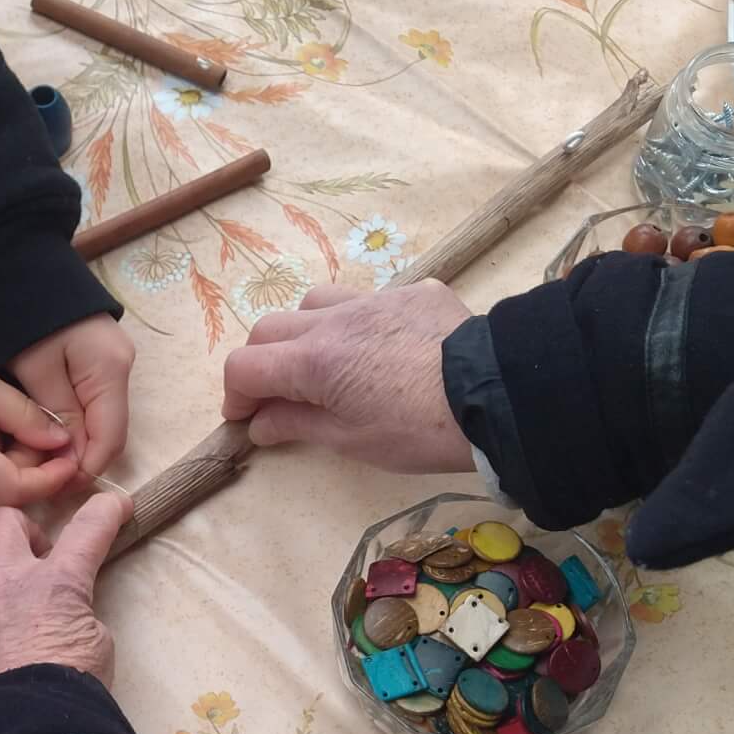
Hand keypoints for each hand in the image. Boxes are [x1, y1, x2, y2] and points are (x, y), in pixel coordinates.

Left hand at [0, 495, 127, 708]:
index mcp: (58, 582)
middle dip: (19, 531)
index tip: (113, 505)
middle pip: (3, 521)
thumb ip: (78, 618)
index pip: (89, 529)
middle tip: (31, 559)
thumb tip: (63, 617)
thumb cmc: (70, 693)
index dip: (105, 510)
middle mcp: (6, 579)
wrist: (23, 733)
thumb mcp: (98, 648)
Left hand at [9, 317, 135, 478]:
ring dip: (71, 445)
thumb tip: (73, 460)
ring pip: (97, 422)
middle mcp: (120, 368)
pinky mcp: (95, 362)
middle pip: (107, 432)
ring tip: (37, 462)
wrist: (17, 265)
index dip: (84, 470)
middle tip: (40, 482)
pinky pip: (88, 405)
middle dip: (77, 461)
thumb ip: (57, 415)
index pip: (110, 439)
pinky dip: (68, 426)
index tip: (53, 490)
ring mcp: (111, 364)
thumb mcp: (35, 370)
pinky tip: (42, 436)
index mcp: (110, 369)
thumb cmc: (22, 314)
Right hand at [220, 281, 474, 467]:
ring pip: (314, 303)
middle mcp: (334, 320)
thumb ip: (298, 425)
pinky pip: (366, 299)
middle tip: (277, 398)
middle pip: (269, 329)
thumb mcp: (351, 441)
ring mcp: (374, 300)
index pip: (245, 367)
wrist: (496, 395)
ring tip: (323, 364)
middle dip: (262, 364)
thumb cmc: (419, 430)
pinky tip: (379, 349)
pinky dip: (354, 323)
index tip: (245, 420)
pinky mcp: (412, 293)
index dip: (236, 396)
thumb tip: (260, 424)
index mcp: (313, 360)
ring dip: (302, 332)